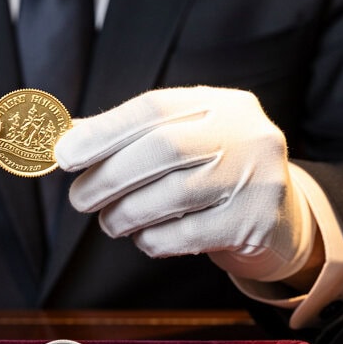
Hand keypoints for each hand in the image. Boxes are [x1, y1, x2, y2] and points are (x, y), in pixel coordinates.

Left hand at [53, 87, 315, 282]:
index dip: (104, 131)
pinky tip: (145, 238)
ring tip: (110, 222)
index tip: (63, 154)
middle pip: (163, 149)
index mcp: (222, 104)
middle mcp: (246, 134)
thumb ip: (128, 136)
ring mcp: (257, 178)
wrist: (279, 220)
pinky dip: (153, 239)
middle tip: (79, 198)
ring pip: (173, 195)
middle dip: (109, 176)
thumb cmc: (214, 174)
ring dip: (126, 213)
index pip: (154, 107)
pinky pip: (188, 235)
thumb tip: (66, 139)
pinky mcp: (256, 223)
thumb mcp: (181, 141)